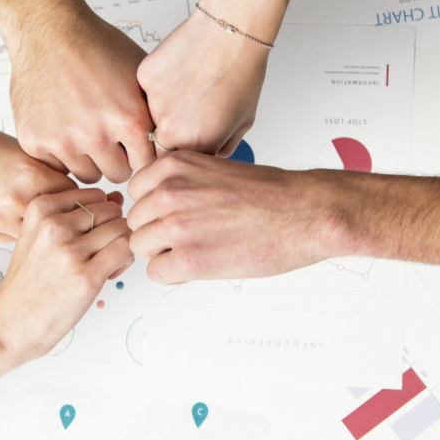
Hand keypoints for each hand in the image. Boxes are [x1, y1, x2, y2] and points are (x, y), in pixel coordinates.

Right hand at [0, 0, 155, 183]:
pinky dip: (60, 153)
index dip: (142, 154)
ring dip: (89, 159)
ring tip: (86, 130)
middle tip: (109, 137)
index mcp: (129, 118)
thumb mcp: (140, 75)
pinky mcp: (35, 142)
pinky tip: (63, 127)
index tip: (135, 145)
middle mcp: (96, 134)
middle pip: (118, 174)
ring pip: (87, 174)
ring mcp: (63, 140)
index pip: (147, 164)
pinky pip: (57, 166)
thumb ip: (154, 112)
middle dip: (117, 159)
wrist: (48, 30)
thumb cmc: (94, 46)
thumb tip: (175, 138)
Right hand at [0, 120, 76, 241]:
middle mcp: (17, 199)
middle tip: (64, 215)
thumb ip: (49, 172)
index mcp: (32, 174)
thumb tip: (74, 191)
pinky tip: (13, 218)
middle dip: (63, 217)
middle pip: (59, 219)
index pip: (75, 196)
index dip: (78, 198)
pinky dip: (18, 231)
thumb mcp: (24, 151)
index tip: (79, 200)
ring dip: (41, 229)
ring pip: (37, 235)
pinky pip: (14, 239)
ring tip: (39, 219)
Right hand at [0, 188, 133, 359]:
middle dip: (113, 229)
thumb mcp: (41, 235)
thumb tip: (117, 198)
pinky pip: (125, 250)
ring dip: (121, 246)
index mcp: (40, 208)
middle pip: (111, 210)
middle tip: (100, 252)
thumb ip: (77, 214)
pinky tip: (108, 273)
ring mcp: (70, 250)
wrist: (12, 321)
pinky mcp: (86, 275)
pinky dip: (124, 261)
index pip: (95, 194)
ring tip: (105, 264)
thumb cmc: (29, 281)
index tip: (91, 235)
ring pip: (122, 229)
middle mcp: (54, 225)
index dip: (101, 214)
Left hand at [127, 151, 334, 283]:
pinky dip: (174, 273)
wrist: (304, 213)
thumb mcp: (213, 168)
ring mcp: (176, 225)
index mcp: (174, 166)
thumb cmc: (270, 194)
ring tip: (198, 249)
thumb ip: (180, 182)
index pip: (135, 192)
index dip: (155, 208)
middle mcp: (169, 192)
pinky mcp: (188, 258)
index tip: (173, 215)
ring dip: (163, 253)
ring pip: (140, 247)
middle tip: (190, 236)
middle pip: (135, 222)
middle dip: (157, 232)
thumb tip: (156, 203)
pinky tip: (200, 264)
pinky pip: (155, 273)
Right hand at [136, 8, 267, 156]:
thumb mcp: (242, 123)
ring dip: (164, 108)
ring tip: (188, 86)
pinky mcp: (144, 78)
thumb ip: (221, 147)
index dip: (186, 151)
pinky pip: (146, 91)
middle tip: (191, 110)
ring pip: (150, 116)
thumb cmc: (242, 72)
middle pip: (160, 144)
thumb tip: (207, 156)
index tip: (193, 138)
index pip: (178, 164)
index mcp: (195, 145)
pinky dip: (160, 85)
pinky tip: (180, 71)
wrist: (230, 31)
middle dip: (173, 132)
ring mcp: (152, 103)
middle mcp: (169, 129)